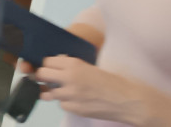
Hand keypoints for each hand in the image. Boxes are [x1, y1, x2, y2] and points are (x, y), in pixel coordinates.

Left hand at [36, 57, 152, 121]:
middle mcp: (69, 78)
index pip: (47, 61)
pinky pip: (62, 104)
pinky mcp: (75, 109)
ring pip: (49, 92)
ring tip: (67, 91)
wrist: (129, 101)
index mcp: (74, 64)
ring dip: (55, 91)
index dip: (48, 65)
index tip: (52, 68)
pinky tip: (77, 101)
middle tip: (51, 79)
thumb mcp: (90, 67)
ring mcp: (71, 95)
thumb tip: (57, 67)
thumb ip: (72, 67)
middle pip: (41, 74)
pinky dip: (66, 103)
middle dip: (44, 77)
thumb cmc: (113, 82)